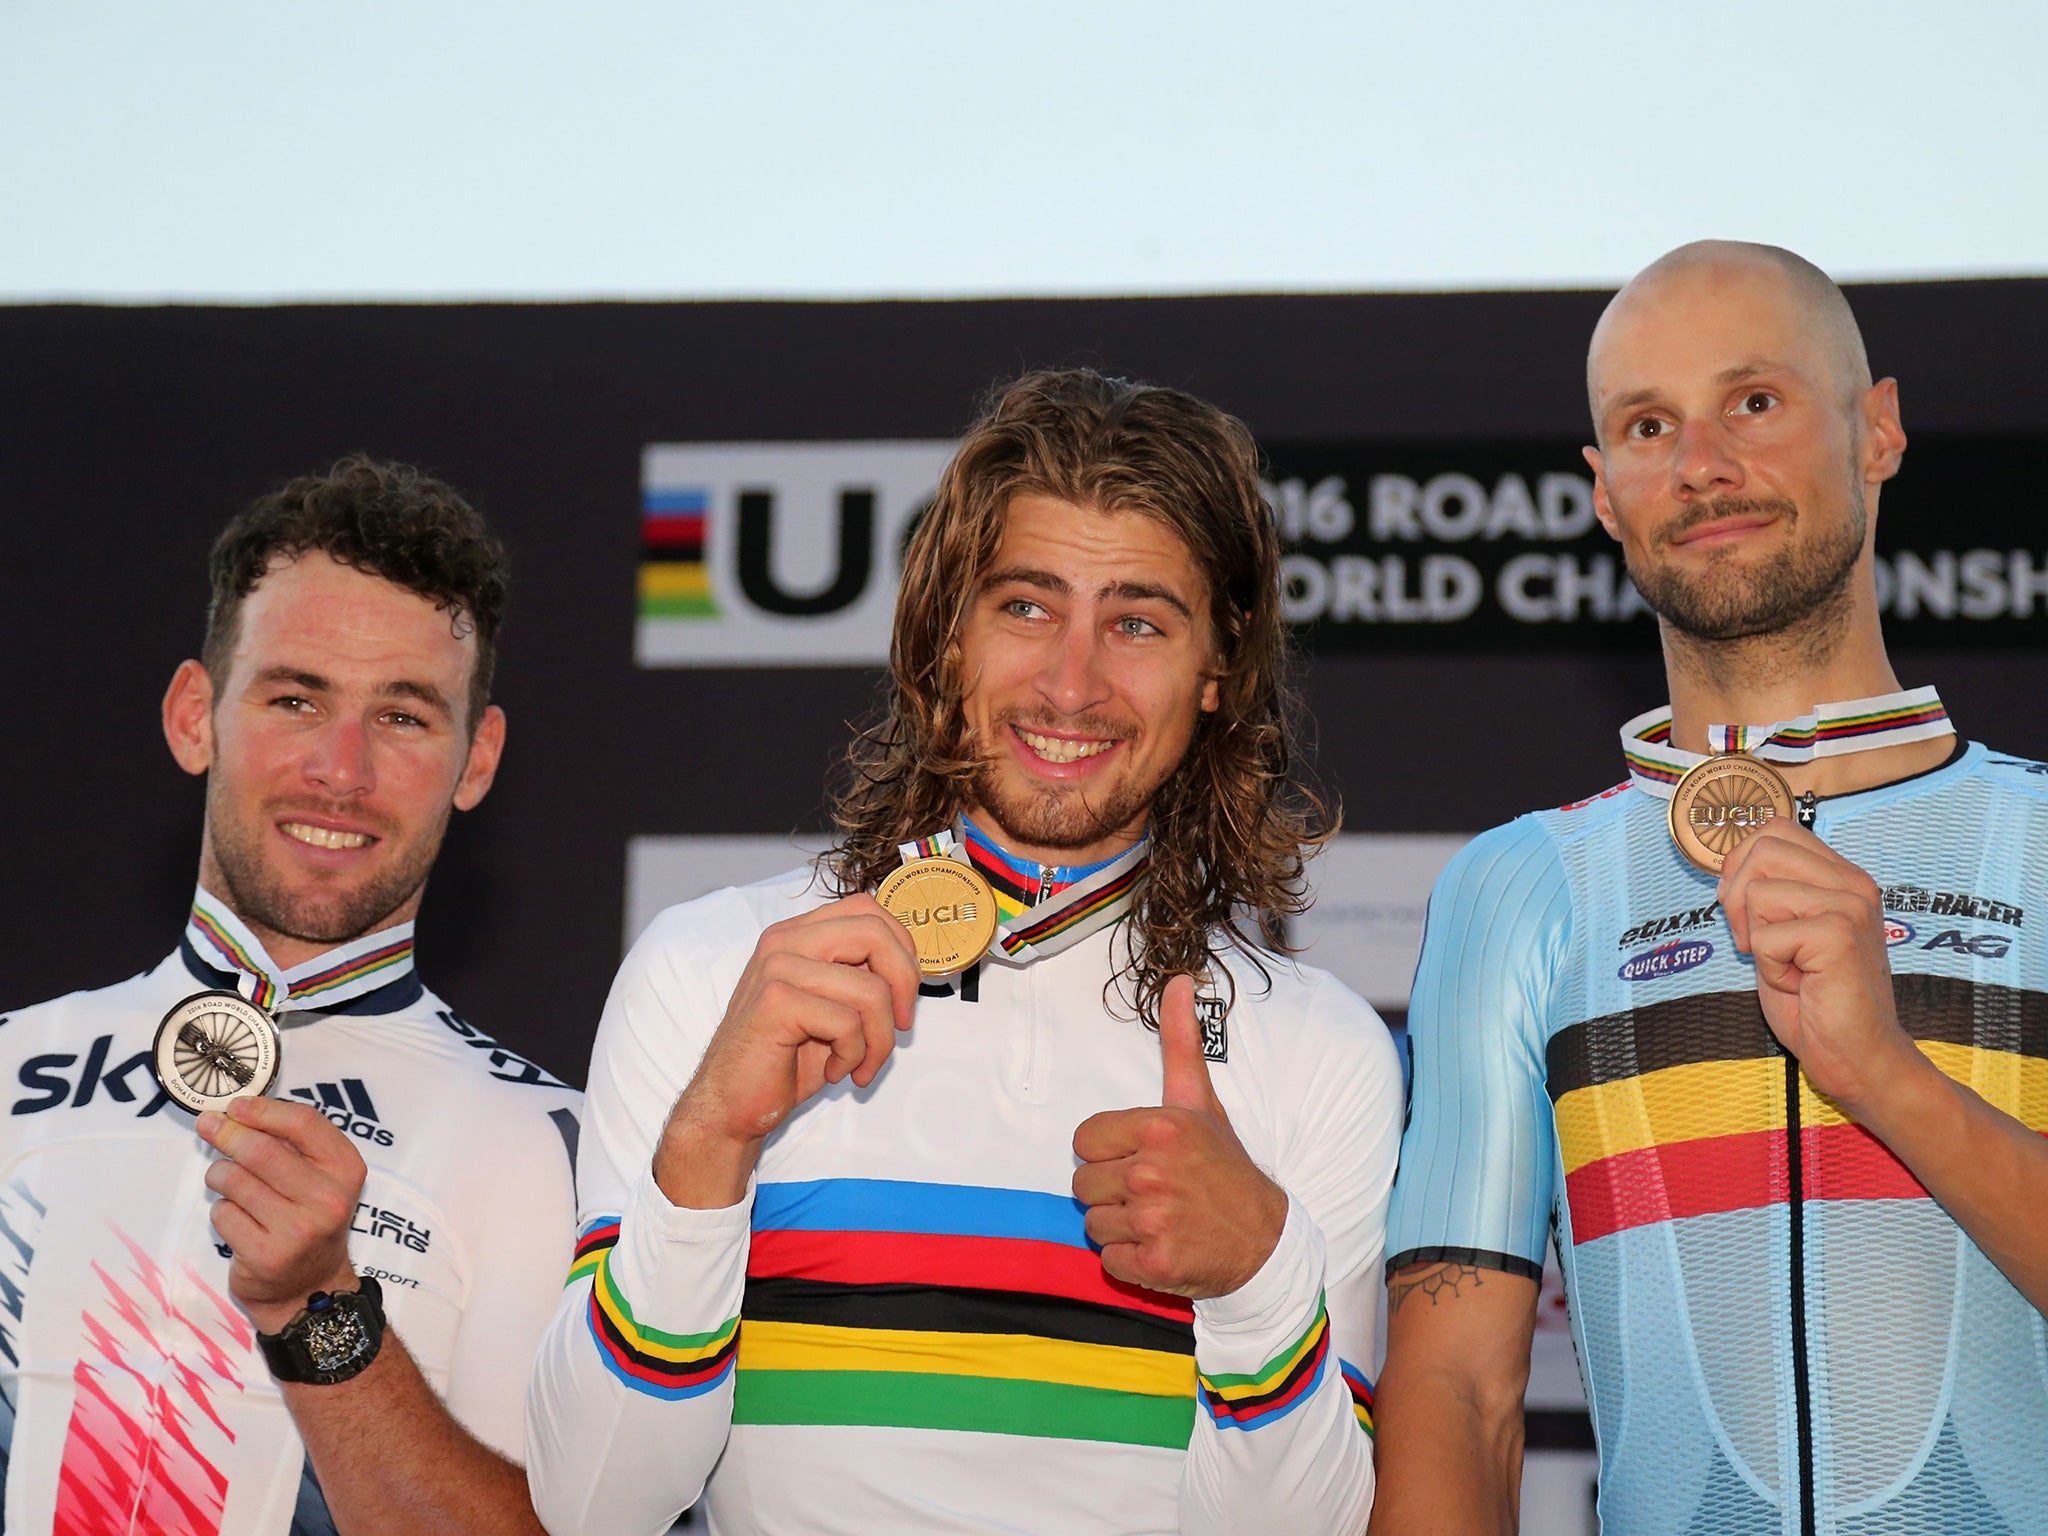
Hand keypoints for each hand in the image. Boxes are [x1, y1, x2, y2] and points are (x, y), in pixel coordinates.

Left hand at [196, 1096, 365, 1333]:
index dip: (262, 1109)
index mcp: (346, 1170)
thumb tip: (234, 1114)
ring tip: (227, 1182)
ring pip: (234, 1180)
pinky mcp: (266, 1256)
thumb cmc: (308, 1220)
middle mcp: (328, 1199)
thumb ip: (290, 1145)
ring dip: (219, 1175)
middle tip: (208, 1126)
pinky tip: (238, 1220)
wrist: (309, 1289)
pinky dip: (221, 1211)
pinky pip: (223, 1214)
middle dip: (227, 1134)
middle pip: (261, 1150)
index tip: (236, 1106)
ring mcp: (298, 1230)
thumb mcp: (319, 1178)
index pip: (303, 1123)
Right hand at [655, 895, 921, 1208]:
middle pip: (875, 934)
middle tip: (901, 1027)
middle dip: (905, 984)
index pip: (867, 910)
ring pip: (870, 990)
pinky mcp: (776, 1003)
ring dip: (880, 1041)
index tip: (906, 994)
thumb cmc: (786, 1058)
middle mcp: (784, 941)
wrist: (732, 1104)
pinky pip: (848, 1024)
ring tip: (860, 1066)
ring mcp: (777, 968)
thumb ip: (861, 975)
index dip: (902, 948)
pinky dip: (854, 1056)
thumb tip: (911, 968)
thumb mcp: (831, 1005)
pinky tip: (834, 1072)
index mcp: (798, 934)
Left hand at [1071, 975, 1287, 1299]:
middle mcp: (1153, 1171)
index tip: (1140, 1157)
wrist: (1266, 1239)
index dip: (1107, 1152)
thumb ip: (1180, 1042)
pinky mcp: (1154, 1264)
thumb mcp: (1200, 1101)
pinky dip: (1130, 1261)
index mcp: (1159, 1127)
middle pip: (1083, 1184)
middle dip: (1112, 1191)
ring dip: (1120, 1227)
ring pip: (1093, 1224)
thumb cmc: (1225, 1167)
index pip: (1084, 1140)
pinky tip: (1161, 1246)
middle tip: (1154, 1191)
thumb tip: (1178, 979)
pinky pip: (1108, 1261)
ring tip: (1159, 1218)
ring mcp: (1154, 1220)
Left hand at [1718, 823, 1926, 1116]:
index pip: (1774, 830)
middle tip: (1757, 942)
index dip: (1740, 866)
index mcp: (1841, 876)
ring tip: (1788, 966)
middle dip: (1737, 896)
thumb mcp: (1784, 933)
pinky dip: (1768, 967)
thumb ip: (1768, 893)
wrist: (1858, 1055)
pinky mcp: (1838, 934)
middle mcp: (1852, 883)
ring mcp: (1850, 905)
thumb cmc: (1816, 1001)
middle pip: (1761, 847)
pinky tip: (1800, 984)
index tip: (1747, 914)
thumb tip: (1727, 865)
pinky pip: (1765, 935)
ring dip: (1756, 937)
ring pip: (1757, 890)